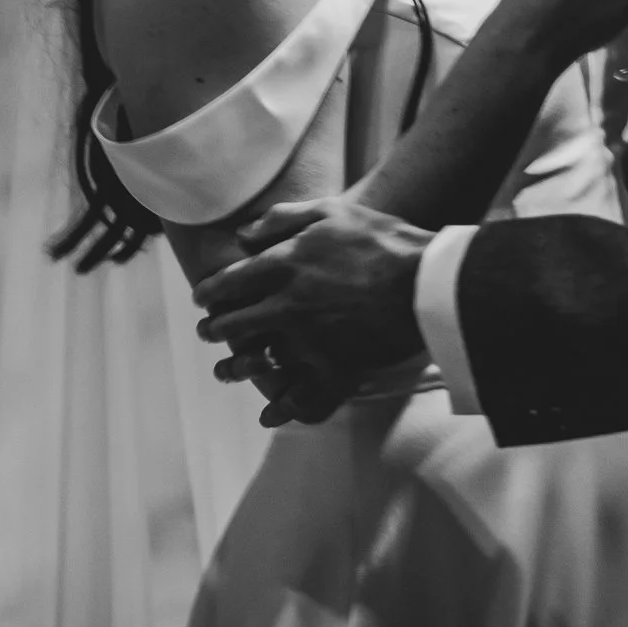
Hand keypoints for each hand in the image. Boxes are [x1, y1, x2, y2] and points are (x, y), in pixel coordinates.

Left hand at [191, 199, 430, 423]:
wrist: (426, 281)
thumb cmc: (381, 240)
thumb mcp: (330, 211)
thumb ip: (282, 219)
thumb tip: (243, 233)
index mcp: (282, 265)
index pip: (231, 282)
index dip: (211, 292)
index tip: (201, 299)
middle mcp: (286, 305)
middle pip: (236, 324)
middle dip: (215, 329)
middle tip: (206, 332)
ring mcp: (308, 340)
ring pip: (258, 361)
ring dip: (235, 368)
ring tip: (224, 372)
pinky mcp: (336, 368)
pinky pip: (301, 395)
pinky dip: (282, 408)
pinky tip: (268, 415)